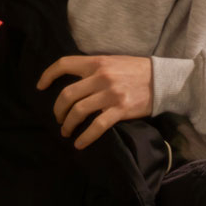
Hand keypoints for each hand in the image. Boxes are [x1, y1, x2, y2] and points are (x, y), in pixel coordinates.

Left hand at [37, 55, 153, 148]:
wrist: (165, 79)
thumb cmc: (138, 70)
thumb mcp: (115, 61)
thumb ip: (95, 69)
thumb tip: (74, 81)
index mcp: (98, 63)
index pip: (64, 64)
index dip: (47, 75)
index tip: (40, 87)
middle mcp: (101, 77)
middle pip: (66, 95)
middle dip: (58, 110)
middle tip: (59, 118)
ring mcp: (111, 94)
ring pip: (78, 112)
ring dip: (68, 125)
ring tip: (67, 131)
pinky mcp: (121, 110)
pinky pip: (96, 126)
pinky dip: (85, 137)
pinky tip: (80, 144)